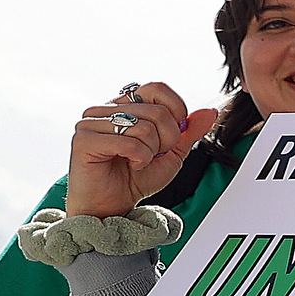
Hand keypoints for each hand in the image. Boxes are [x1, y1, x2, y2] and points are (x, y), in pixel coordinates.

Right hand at [67, 81, 218, 219]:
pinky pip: (129, 142)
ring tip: (137, 161)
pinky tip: (129, 165)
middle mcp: (105, 109)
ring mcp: (91, 122)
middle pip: (157, 111)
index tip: (169, 138)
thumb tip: (210, 111)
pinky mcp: (83, 140)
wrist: (113, 206)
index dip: (175, 112)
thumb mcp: (173, 153)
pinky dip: (139, 158)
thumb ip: (190, 131)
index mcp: (125, 106)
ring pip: (145, 127)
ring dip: (151, 152)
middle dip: (166, 140)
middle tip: (150, 155)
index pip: (158, 88)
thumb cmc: (136, 179)